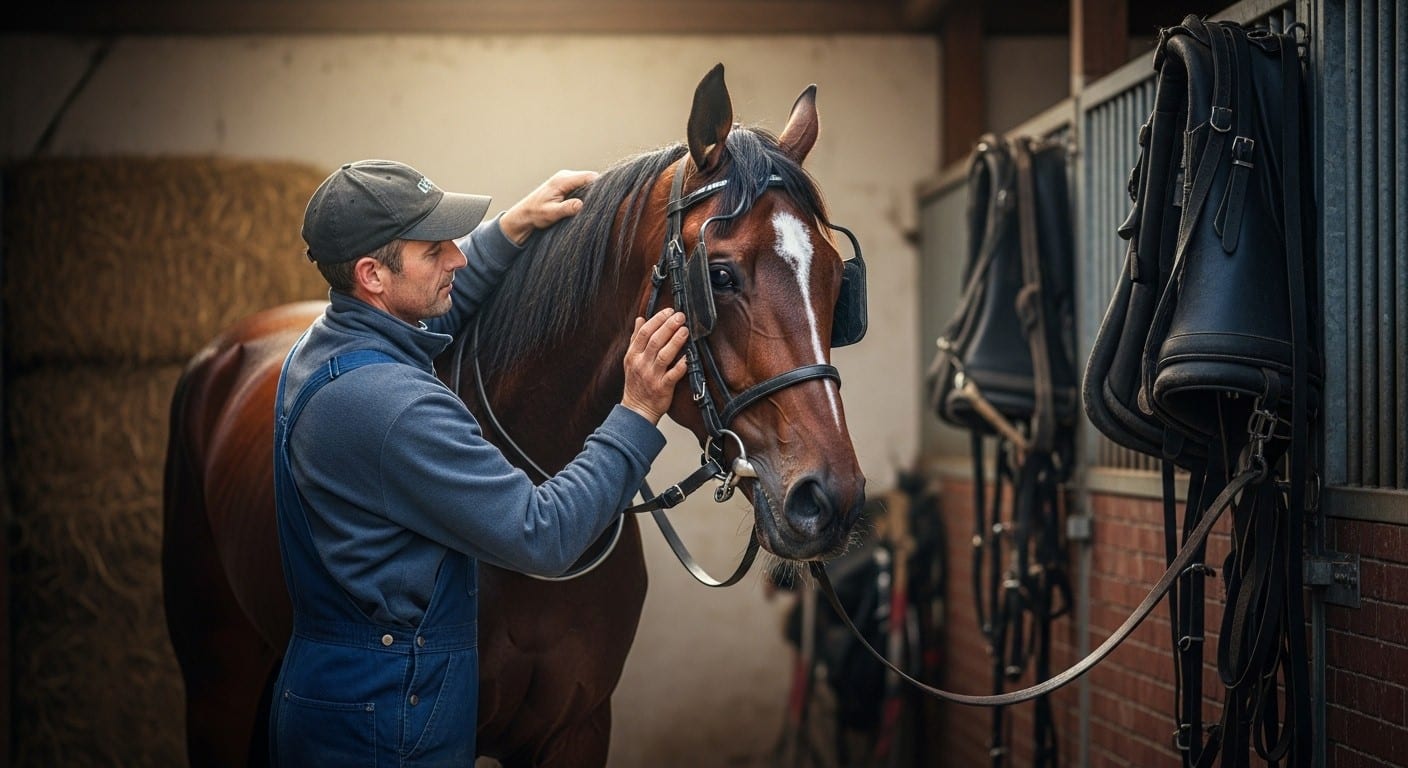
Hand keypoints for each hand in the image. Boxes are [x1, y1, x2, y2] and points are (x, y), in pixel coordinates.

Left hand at [498, 169, 599, 244]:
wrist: (524, 214)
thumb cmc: (535, 214)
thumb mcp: (551, 213)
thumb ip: (567, 208)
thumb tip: (581, 205)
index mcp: (563, 180)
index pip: (589, 177)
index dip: (600, 186)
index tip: (607, 199)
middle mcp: (565, 176)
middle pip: (590, 179)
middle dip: (598, 190)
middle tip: (603, 205)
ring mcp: (566, 179)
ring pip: (587, 182)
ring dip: (592, 193)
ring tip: (595, 206)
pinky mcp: (566, 185)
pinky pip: (582, 186)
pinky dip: (586, 194)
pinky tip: (586, 205)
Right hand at [621, 309, 688, 423]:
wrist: (637, 409)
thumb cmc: (636, 383)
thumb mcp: (631, 359)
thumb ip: (636, 338)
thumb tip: (640, 319)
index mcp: (633, 355)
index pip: (644, 333)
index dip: (657, 320)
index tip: (669, 311)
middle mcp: (641, 364)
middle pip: (655, 341)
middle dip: (668, 326)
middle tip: (681, 316)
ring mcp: (652, 376)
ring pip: (664, 355)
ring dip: (675, 341)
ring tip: (685, 330)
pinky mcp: (662, 388)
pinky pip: (673, 374)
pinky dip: (682, 365)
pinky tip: (689, 356)